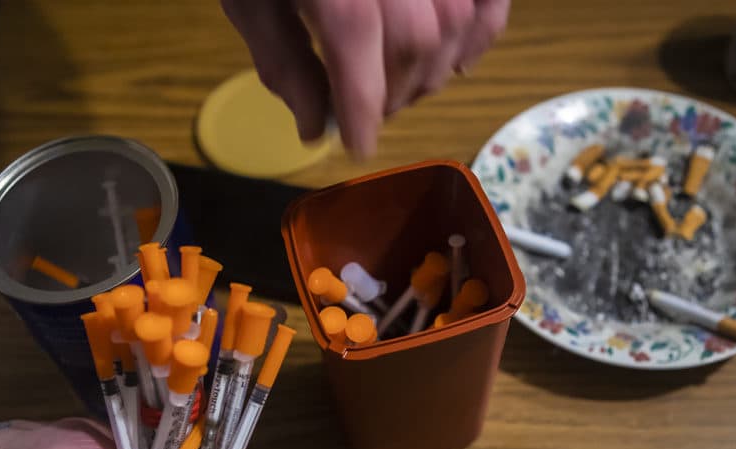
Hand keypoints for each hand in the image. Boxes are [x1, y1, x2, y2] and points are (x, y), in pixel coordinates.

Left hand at [221, 0, 510, 158]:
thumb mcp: (253, 0)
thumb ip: (283, 60)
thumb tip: (316, 126)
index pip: (354, 32)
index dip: (360, 101)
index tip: (358, 146)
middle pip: (413, 35)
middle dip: (395, 92)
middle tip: (373, 112)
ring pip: (455, 20)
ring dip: (432, 73)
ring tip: (403, 90)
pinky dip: (482, 36)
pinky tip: (458, 66)